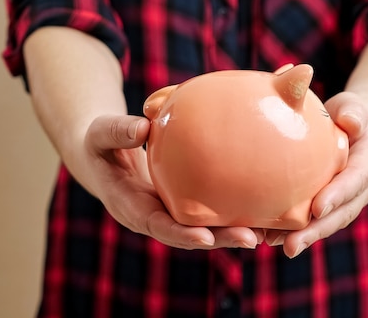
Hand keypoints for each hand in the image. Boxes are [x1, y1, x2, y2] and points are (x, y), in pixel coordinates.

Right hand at [81, 114, 262, 249]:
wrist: (106, 151)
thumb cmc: (101, 143)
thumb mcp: (101, 133)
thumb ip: (116, 131)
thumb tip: (142, 127)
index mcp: (133, 208)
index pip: (158, 227)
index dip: (181, 235)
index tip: (206, 239)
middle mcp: (156, 216)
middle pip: (190, 234)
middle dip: (220, 239)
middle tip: (252, 238)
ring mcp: (172, 211)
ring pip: (206, 226)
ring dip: (234, 230)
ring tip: (267, 230)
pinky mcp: (185, 200)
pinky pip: (210, 207)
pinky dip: (233, 209)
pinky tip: (262, 204)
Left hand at [265, 92, 367, 257]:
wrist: (355, 127)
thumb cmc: (352, 113)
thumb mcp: (356, 105)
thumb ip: (355, 111)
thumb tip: (350, 121)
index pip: (356, 179)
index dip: (338, 195)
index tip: (317, 208)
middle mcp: (363, 187)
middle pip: (341, 213)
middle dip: (317, 230)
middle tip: (292, 244)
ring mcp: (348, 199)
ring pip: (328, 222)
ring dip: (305, 237)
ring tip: (280, 246)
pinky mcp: (331, 203)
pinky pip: (315, 220)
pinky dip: (295, 230)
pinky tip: (271, 238)